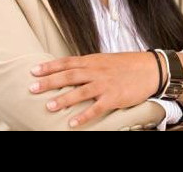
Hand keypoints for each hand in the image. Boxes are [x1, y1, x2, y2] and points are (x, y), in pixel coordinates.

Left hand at [29, 52, 156, 127]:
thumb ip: (90, 65)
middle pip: (69, 75)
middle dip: (49, 82)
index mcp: (94, 60)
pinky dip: (84, 116)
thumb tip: (72, 70)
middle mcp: (97, 71)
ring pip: (80, 91)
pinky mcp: (114, 97)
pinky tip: (73, 123)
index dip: (50, 66)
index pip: (68, 62)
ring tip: (48, 106)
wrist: (151, 68)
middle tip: (31, 87)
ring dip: (63, 99)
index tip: (34, 70)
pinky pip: (96, 108)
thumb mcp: (107, 60)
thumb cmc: (128, 64)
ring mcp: (105, 84)